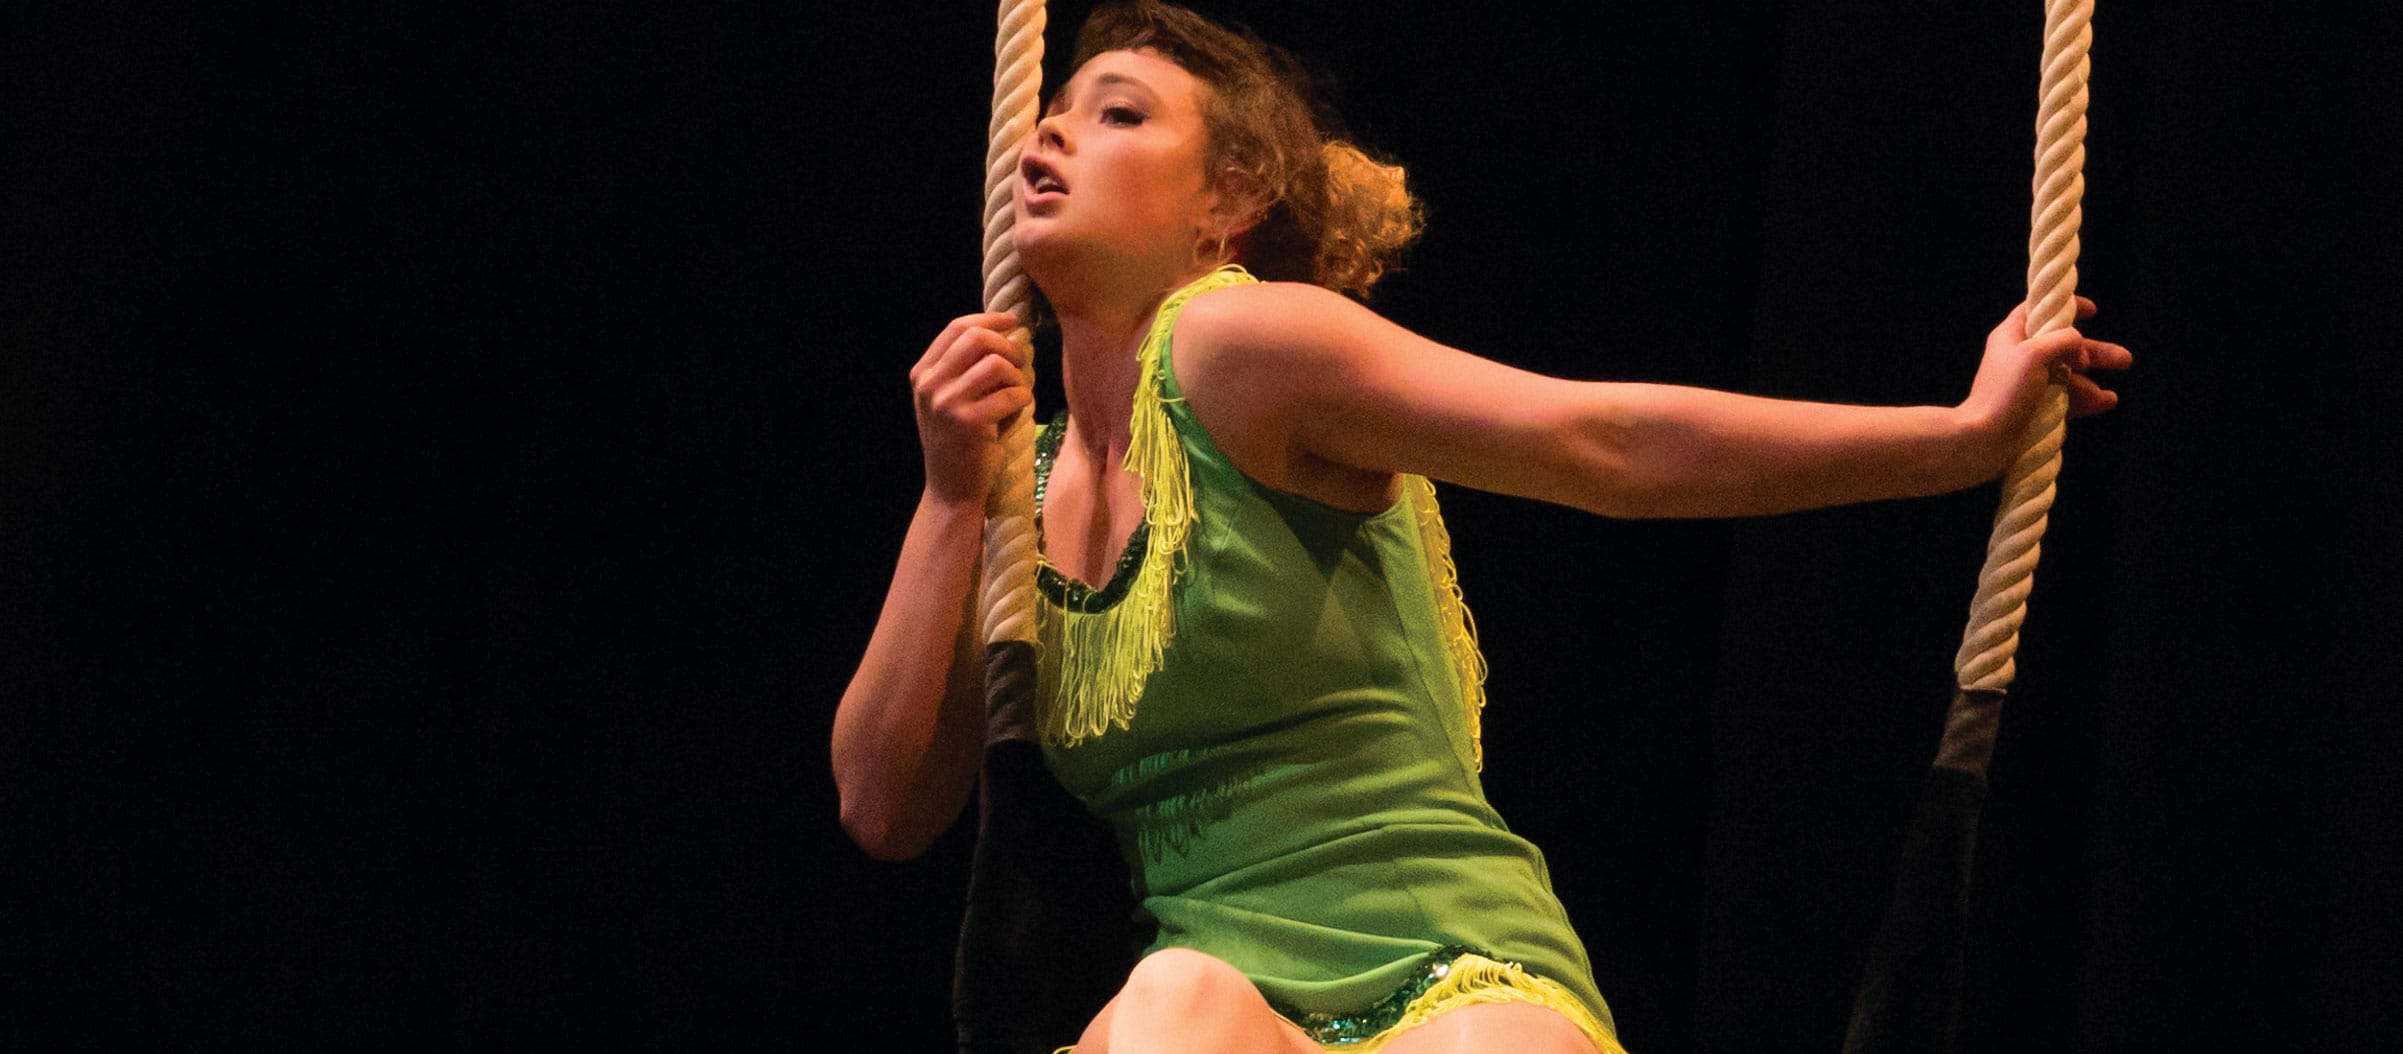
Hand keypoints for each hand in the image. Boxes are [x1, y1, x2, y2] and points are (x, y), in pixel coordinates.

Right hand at [910, 312, 1033, 506]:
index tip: (1013, 322)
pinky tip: (1014, 417)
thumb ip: (965, 367)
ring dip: (1017, 378)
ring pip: (997, 364)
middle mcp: (928, 384)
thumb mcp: (949, 400)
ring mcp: (945, 403)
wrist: (952, 490)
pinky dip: (1022, 402)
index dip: (989, 319)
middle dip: (1007, 347)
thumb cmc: (960, 443)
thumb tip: (1006, 329)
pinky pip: (1012, 394)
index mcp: (922, 373)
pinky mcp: (968, 422)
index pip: (957, 327)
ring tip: (1015, 397)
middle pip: (977, 337)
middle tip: (1019, 366)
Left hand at [1960, 296, 2131, 472]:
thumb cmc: (2005, 393)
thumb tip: (2077, 340)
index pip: (2038, 311)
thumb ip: (2061, 339)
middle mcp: (2018, 358)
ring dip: (2091, 381)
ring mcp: (2026, 385)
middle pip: (2062, 346)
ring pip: (2067, 376)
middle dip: (2093, 352)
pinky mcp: (2032, 408)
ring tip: (2112, 396)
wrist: (1983, 441)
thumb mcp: (2034, 354)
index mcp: (2011, 336)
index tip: (2092, 311)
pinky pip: (2065, 399)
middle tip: (2124, 359)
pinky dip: (2085, 399)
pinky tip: (2106, 402)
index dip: (2064, 308)